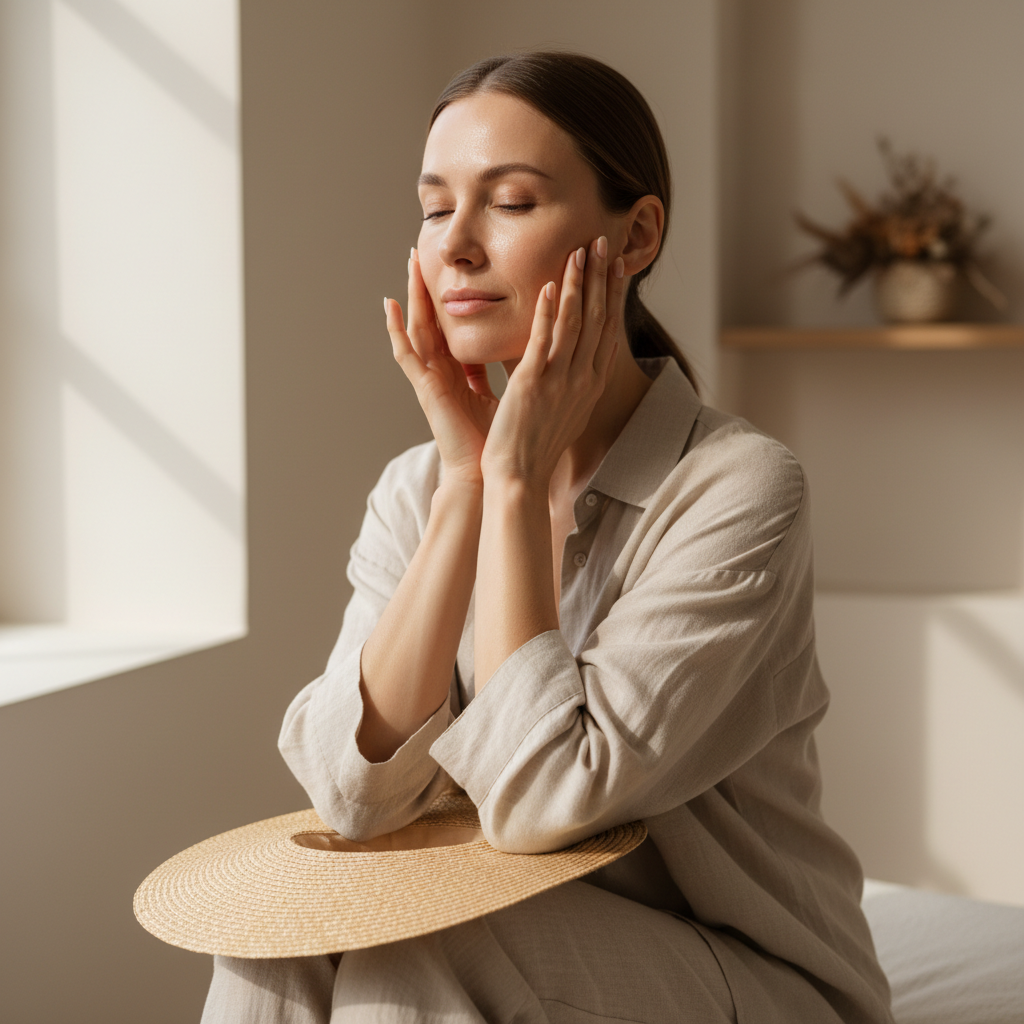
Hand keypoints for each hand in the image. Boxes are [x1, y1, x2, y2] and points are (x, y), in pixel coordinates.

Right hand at [385, 249, 497, 484]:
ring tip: (408, 262)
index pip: (454, 326)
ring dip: (412, 295)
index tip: (453, 270)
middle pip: (434, 319)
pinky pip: (406, 354)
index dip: (452, 298)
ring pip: (419, 328)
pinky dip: (396, 330)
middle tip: (421, 250)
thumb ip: (509, 371)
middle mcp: (444, 372)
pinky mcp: (426, 389)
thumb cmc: (499, 439)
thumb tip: (530, 350)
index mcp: (462, 372)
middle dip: (428, 286)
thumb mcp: (508, 393)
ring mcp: (432, 379)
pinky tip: (389, 306)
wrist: (490, 472)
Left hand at [480, 236, 624, 485]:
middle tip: (604, 241)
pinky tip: (551, 284)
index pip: (607, 330)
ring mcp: (560, 381)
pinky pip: (544, 340)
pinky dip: (549, 310)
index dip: (613, 294)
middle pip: (598, 318)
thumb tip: (576, 367)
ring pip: (575, 322)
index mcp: (590, 384)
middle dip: (601, 277)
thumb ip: (572, 384)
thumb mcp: (566, 412)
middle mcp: (583, 379)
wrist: (521, 477)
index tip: (615, 265)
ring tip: (580, 250)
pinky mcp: (533, 383)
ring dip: (579, 283)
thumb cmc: (537, 448)